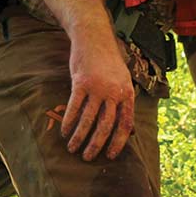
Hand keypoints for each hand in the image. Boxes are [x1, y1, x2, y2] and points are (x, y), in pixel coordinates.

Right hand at [63, 31, 135, 159]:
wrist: (94, 38)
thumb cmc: (109, 62)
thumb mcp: (124, 80)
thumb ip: (125, 103)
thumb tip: (130, 130)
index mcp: (127, 93)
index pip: (125, 124)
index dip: (118, 142)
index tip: (111, 155)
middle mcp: (114, 92)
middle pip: (106, 125)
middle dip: (97, 145)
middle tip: (89, 158)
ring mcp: (97, 87)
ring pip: (88, 119)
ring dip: (80, 137)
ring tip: (73, 148)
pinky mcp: (81, 83)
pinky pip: (74, 107)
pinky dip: (69, 122)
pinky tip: (65, 132)